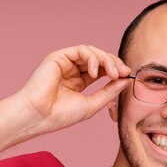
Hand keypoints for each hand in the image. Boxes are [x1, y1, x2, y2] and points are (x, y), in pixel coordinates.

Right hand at [16, 44, 131, 132]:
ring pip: (92, 52)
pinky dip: (92, 58)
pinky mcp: (59, 57)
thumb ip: (109, 91)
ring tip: (112, 73)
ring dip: (106, 60)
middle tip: (123, 72)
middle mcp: (72, 70)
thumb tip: (126, 80)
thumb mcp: (92, 104)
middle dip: (114, 63)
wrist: (38, 116)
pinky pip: (81, 50)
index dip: (116, 71)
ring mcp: (65, 63)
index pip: (102, 70)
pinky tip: (95, 71)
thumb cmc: (60, 115)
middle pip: (99, 59)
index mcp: (79, 82)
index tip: (127, 76)